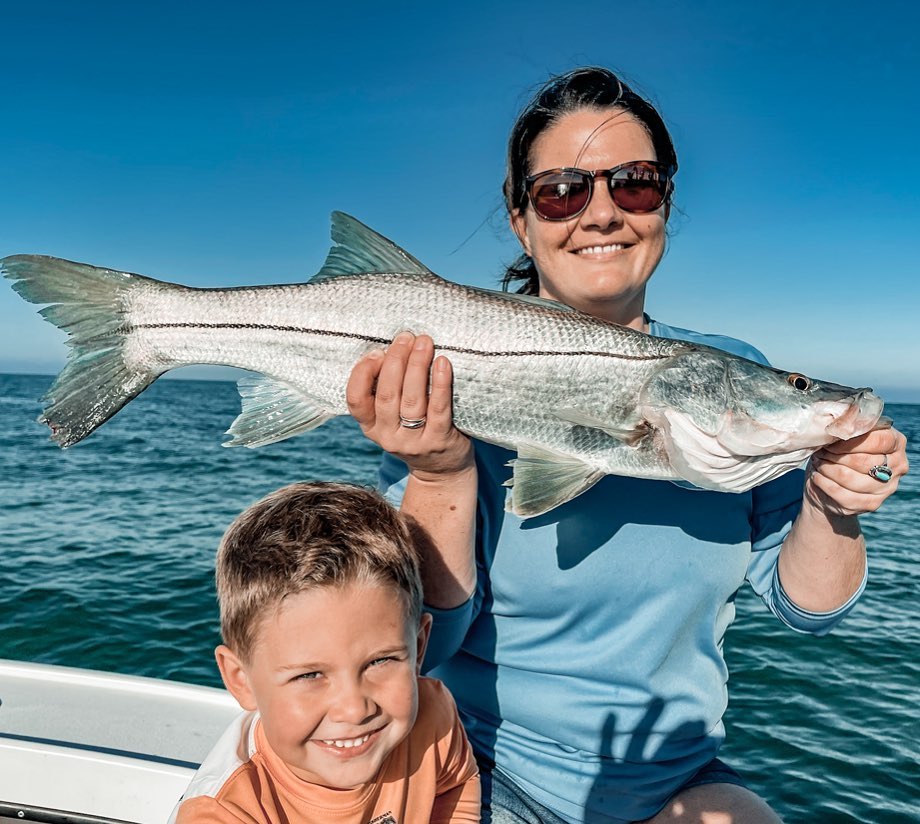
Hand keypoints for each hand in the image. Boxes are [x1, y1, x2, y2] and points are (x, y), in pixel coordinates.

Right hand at [346, 332, 473, 479]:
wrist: (442, 470)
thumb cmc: (416, 431)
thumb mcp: (391, 418)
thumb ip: (386, 391)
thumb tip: (391, 348)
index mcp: (371, 427)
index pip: (356, 401)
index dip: (363, 374)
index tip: (377, 352)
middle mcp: (388, 437)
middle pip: (387, 395)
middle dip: (396, 361)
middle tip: (406, 337)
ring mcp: (414, 441)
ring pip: (412, 400)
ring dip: (417, 366)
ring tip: (424, 343)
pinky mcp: (439, 441)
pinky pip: (439, 409)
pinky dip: (440, 384)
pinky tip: (443, 363)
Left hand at [806, 426, 908, 516]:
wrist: (828, 485)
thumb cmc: (837, 452)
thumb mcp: (842, 434)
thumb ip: (846, 423)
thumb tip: (843, 416)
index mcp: (896, 443)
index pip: (879, 439)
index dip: (851, 440)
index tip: (831, 440)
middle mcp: (898, 466)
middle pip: (863, 461)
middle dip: (835, 455)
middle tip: (821, 452)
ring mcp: (887, 488)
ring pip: (850, 478)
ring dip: (827, 469)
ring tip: (819, 462)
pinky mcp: (872, 504)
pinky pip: (842, 495)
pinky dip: (825, 484)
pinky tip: (817, 476)